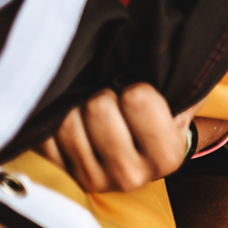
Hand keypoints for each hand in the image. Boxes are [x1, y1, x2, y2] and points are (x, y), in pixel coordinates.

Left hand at [36, 84, 193, 192]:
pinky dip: (55, 121)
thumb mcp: (183, 99)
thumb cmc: (164, 116)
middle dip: (105, 93)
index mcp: (167, 156)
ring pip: (67, 122)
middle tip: (113, 98)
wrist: (145, 152)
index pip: (136, 98)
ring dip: (78, 106)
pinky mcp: (63, 178)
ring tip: (92, 109)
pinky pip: (44, 138)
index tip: (140, 92)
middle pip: (98, 108)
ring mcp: (93, 180)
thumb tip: (152, 47)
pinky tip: (74, 121)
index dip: (136, 85)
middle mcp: (131, 176)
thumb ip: (176, 82)